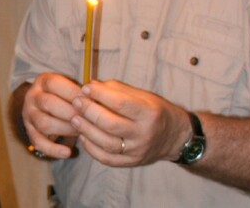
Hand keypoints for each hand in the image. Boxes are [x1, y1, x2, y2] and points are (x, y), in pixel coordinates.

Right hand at [20, 73, 83, 158]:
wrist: (42, 106)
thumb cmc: (64, 96)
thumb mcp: (69, 87)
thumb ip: (81, 92)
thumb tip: (98, 100)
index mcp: (43, 81)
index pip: (55, 84)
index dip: (73, 92)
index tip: (90, 101)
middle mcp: (32, 96)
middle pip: (48, 103)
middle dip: (71, 113)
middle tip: (88, 119)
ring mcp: (29, 115)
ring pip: (43, 123)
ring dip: (65, 129)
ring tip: (81, 133)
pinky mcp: (29, 132)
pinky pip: (38, 142)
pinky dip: (53, 149)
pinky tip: (68, 152)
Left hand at [70, 80, 189, 166]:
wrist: (175, 137)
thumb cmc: (156, 111)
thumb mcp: (143, 95)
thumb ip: (118, 90)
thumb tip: (91, 87)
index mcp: (149, 113)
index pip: (120, 103)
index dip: (100, 95)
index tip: (86, 88)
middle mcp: (144, 134)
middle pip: (110, 124)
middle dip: (89, 111)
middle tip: (77, 102)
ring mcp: (137, 151)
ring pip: (106, 144)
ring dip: (86, 130)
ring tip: (75, 118)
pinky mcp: (131, 162)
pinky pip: (107, 158)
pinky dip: (91, 148)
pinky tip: (83, 136)